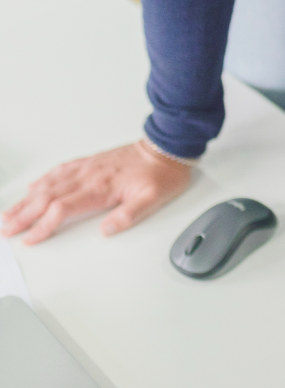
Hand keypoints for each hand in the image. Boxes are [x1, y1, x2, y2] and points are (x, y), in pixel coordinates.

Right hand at [0, 142, 191, 243]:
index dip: (43, 226)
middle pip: (47, 197)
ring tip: (9, 212)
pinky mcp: (89, 162)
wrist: (165, 148)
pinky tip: (33, 187)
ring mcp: (87, 168)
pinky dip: (42, 180)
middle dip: (24, 215)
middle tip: (6, 228)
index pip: (62, 209)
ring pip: (48, 184)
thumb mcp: (154, 199)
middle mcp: (88, 176)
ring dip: (27, 199)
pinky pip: (59, 171)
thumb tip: (106, 230)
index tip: (29, 238)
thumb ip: (129, 215)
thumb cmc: (161, 174)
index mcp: (100, 188)